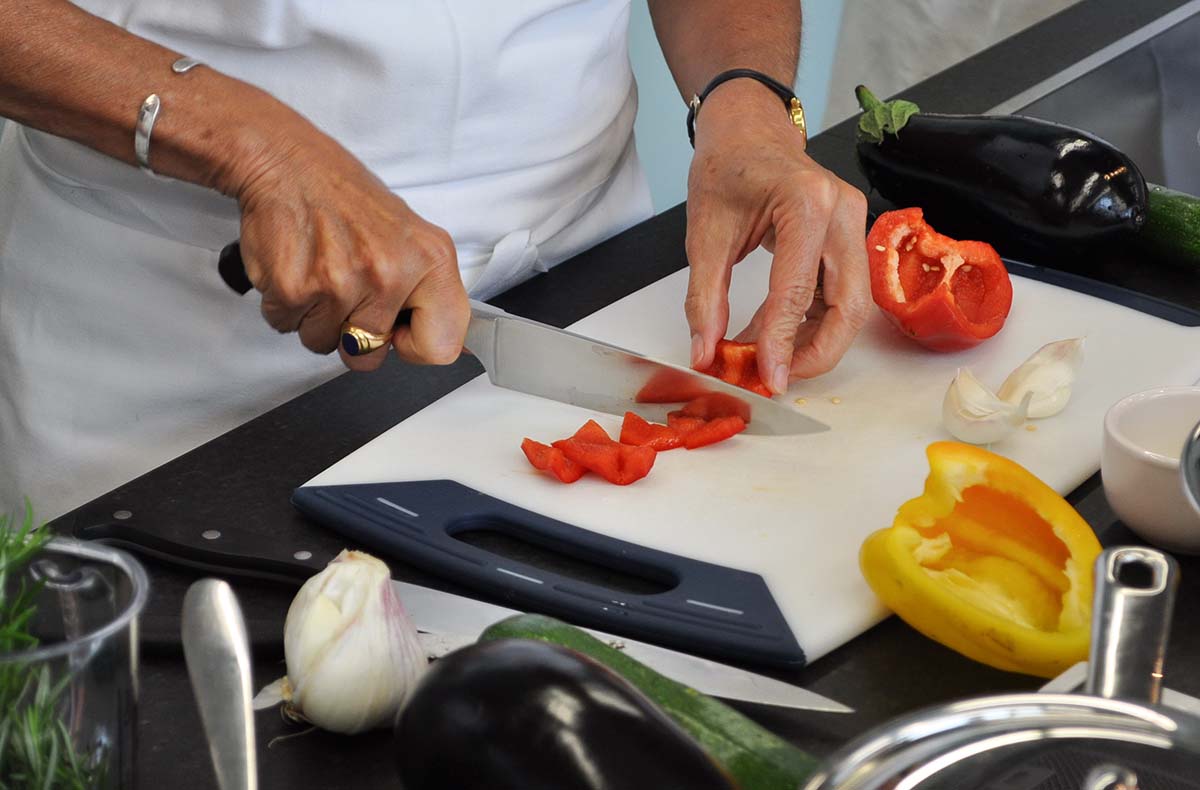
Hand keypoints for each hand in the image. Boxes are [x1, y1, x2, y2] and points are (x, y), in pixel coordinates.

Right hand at [224, 116, 469, 370]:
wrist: (286, 160)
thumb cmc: (346, 197)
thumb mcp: (411, 235)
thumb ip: (427, 289)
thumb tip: (439, 342)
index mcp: (430, 259)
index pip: (441, 346)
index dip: (414, 346)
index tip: (397, 329)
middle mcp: (390, 272)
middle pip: (369, 356)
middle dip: (352, 335)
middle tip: (346, 289)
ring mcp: (341, 283)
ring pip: (324, 343)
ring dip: (316, 317)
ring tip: (319, 270)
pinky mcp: (295, 289)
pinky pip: (287, 326)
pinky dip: (286, 304)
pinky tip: (296, 265)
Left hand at [684, 80, 869, 392]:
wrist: (747, 130)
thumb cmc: (727, 167)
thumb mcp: (705, 233)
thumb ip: (705, 297)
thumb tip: (706, 351)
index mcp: (807, 202)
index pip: (798, 290)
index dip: (784, 342)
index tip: (770, 378)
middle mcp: (842, 212)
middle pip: (850, 305)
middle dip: (818, 352)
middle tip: (777, 376)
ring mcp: (852, 225)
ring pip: (851, 305)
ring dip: (814, 340)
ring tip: (765, 357)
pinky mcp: (848, 238)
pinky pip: (840, 293)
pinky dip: (810, 321)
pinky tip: (774, 333)